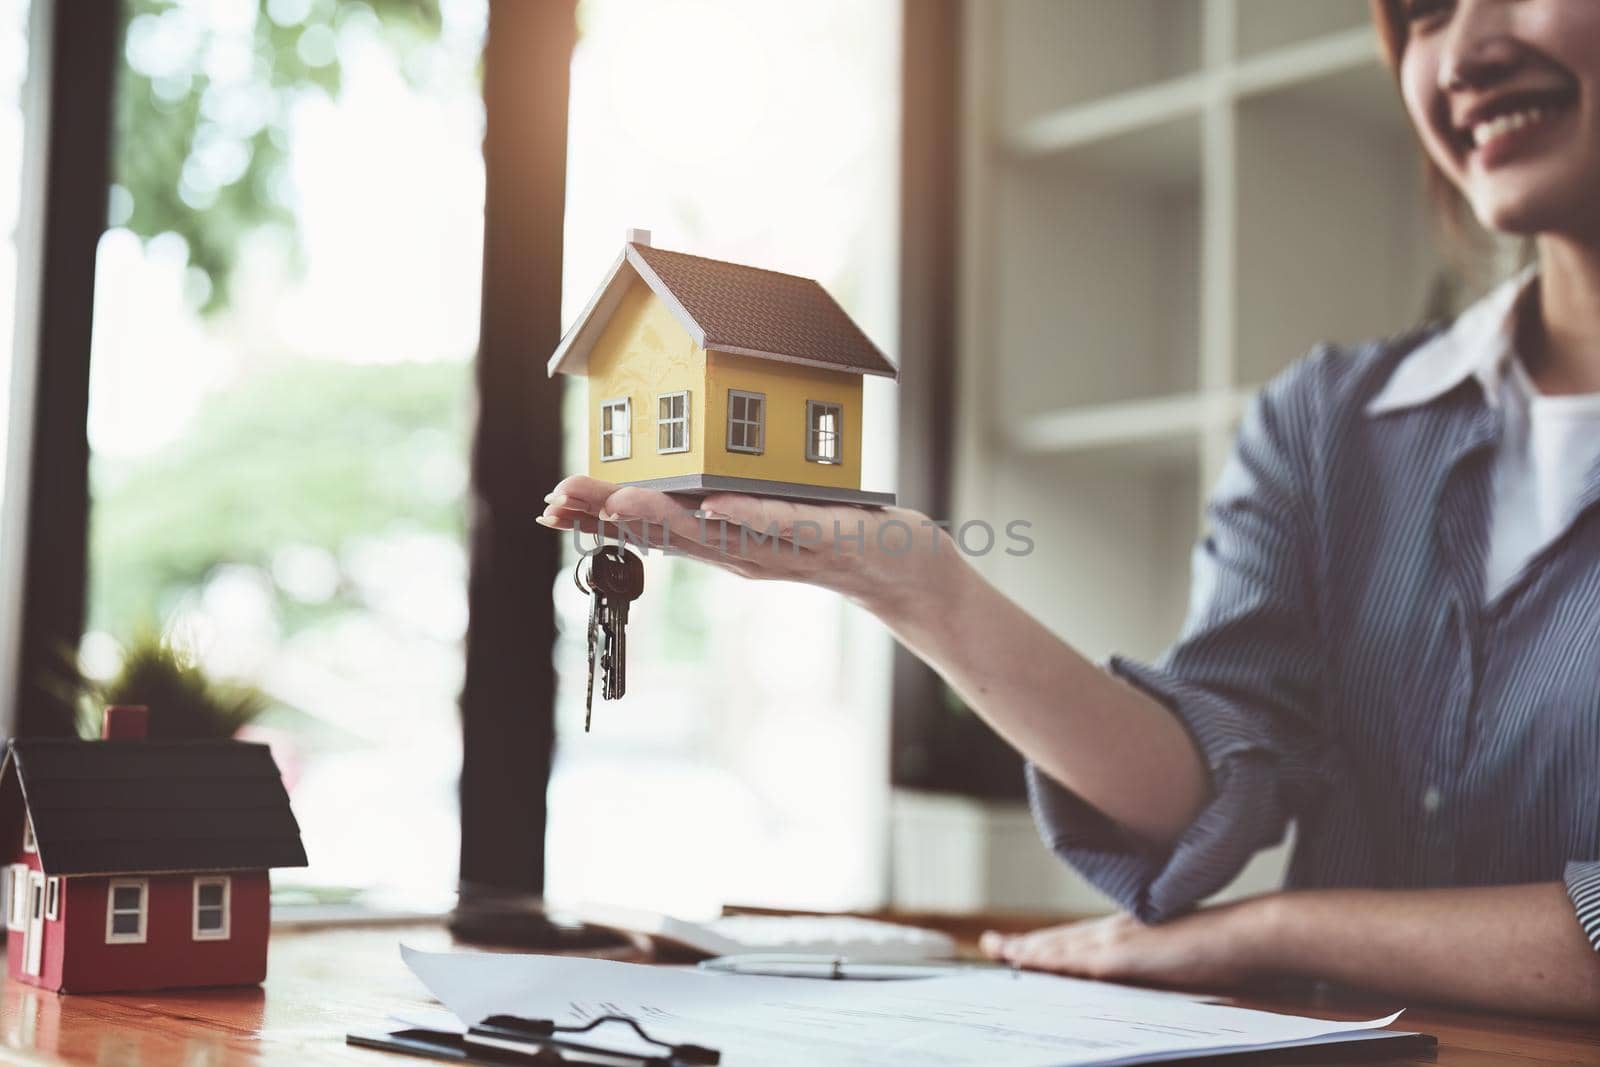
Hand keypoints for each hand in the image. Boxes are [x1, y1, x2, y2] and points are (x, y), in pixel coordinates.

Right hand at [535, 475, 956, 610]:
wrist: (908, 570)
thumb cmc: (838, 534)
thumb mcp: (771, 520)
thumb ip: (726, 504)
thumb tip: (679, 484)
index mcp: (728, 544)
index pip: (654, 532)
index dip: (602, 521)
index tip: (551, 507)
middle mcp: (747, 553)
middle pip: (670, 535)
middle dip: (612, 517)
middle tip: (560, 501)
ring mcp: (787, 548)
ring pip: (718, 533)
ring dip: (667, 518)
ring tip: (620, 499)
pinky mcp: (830, 535)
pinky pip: (784, 524)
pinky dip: (749, 514)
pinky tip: (715, 503)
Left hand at [979, 898, 1280, 990]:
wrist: (1249, 933)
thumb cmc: (1229, 950)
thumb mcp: (1185, 960)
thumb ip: (1163, 965)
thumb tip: (1155, 977)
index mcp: (1133, 930)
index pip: (1080, 938)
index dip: (1050, 942)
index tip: (1024, 944)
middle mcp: (1118, 929)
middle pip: (1061, 939)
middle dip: (1025, 945)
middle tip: (990, 943)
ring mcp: (1119, 939)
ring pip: (1059, 945)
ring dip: (1026, 950)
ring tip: (996, 950)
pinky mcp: (1122, 954)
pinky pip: (1072, 959)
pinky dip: (1045, 959)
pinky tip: (1024, 961)